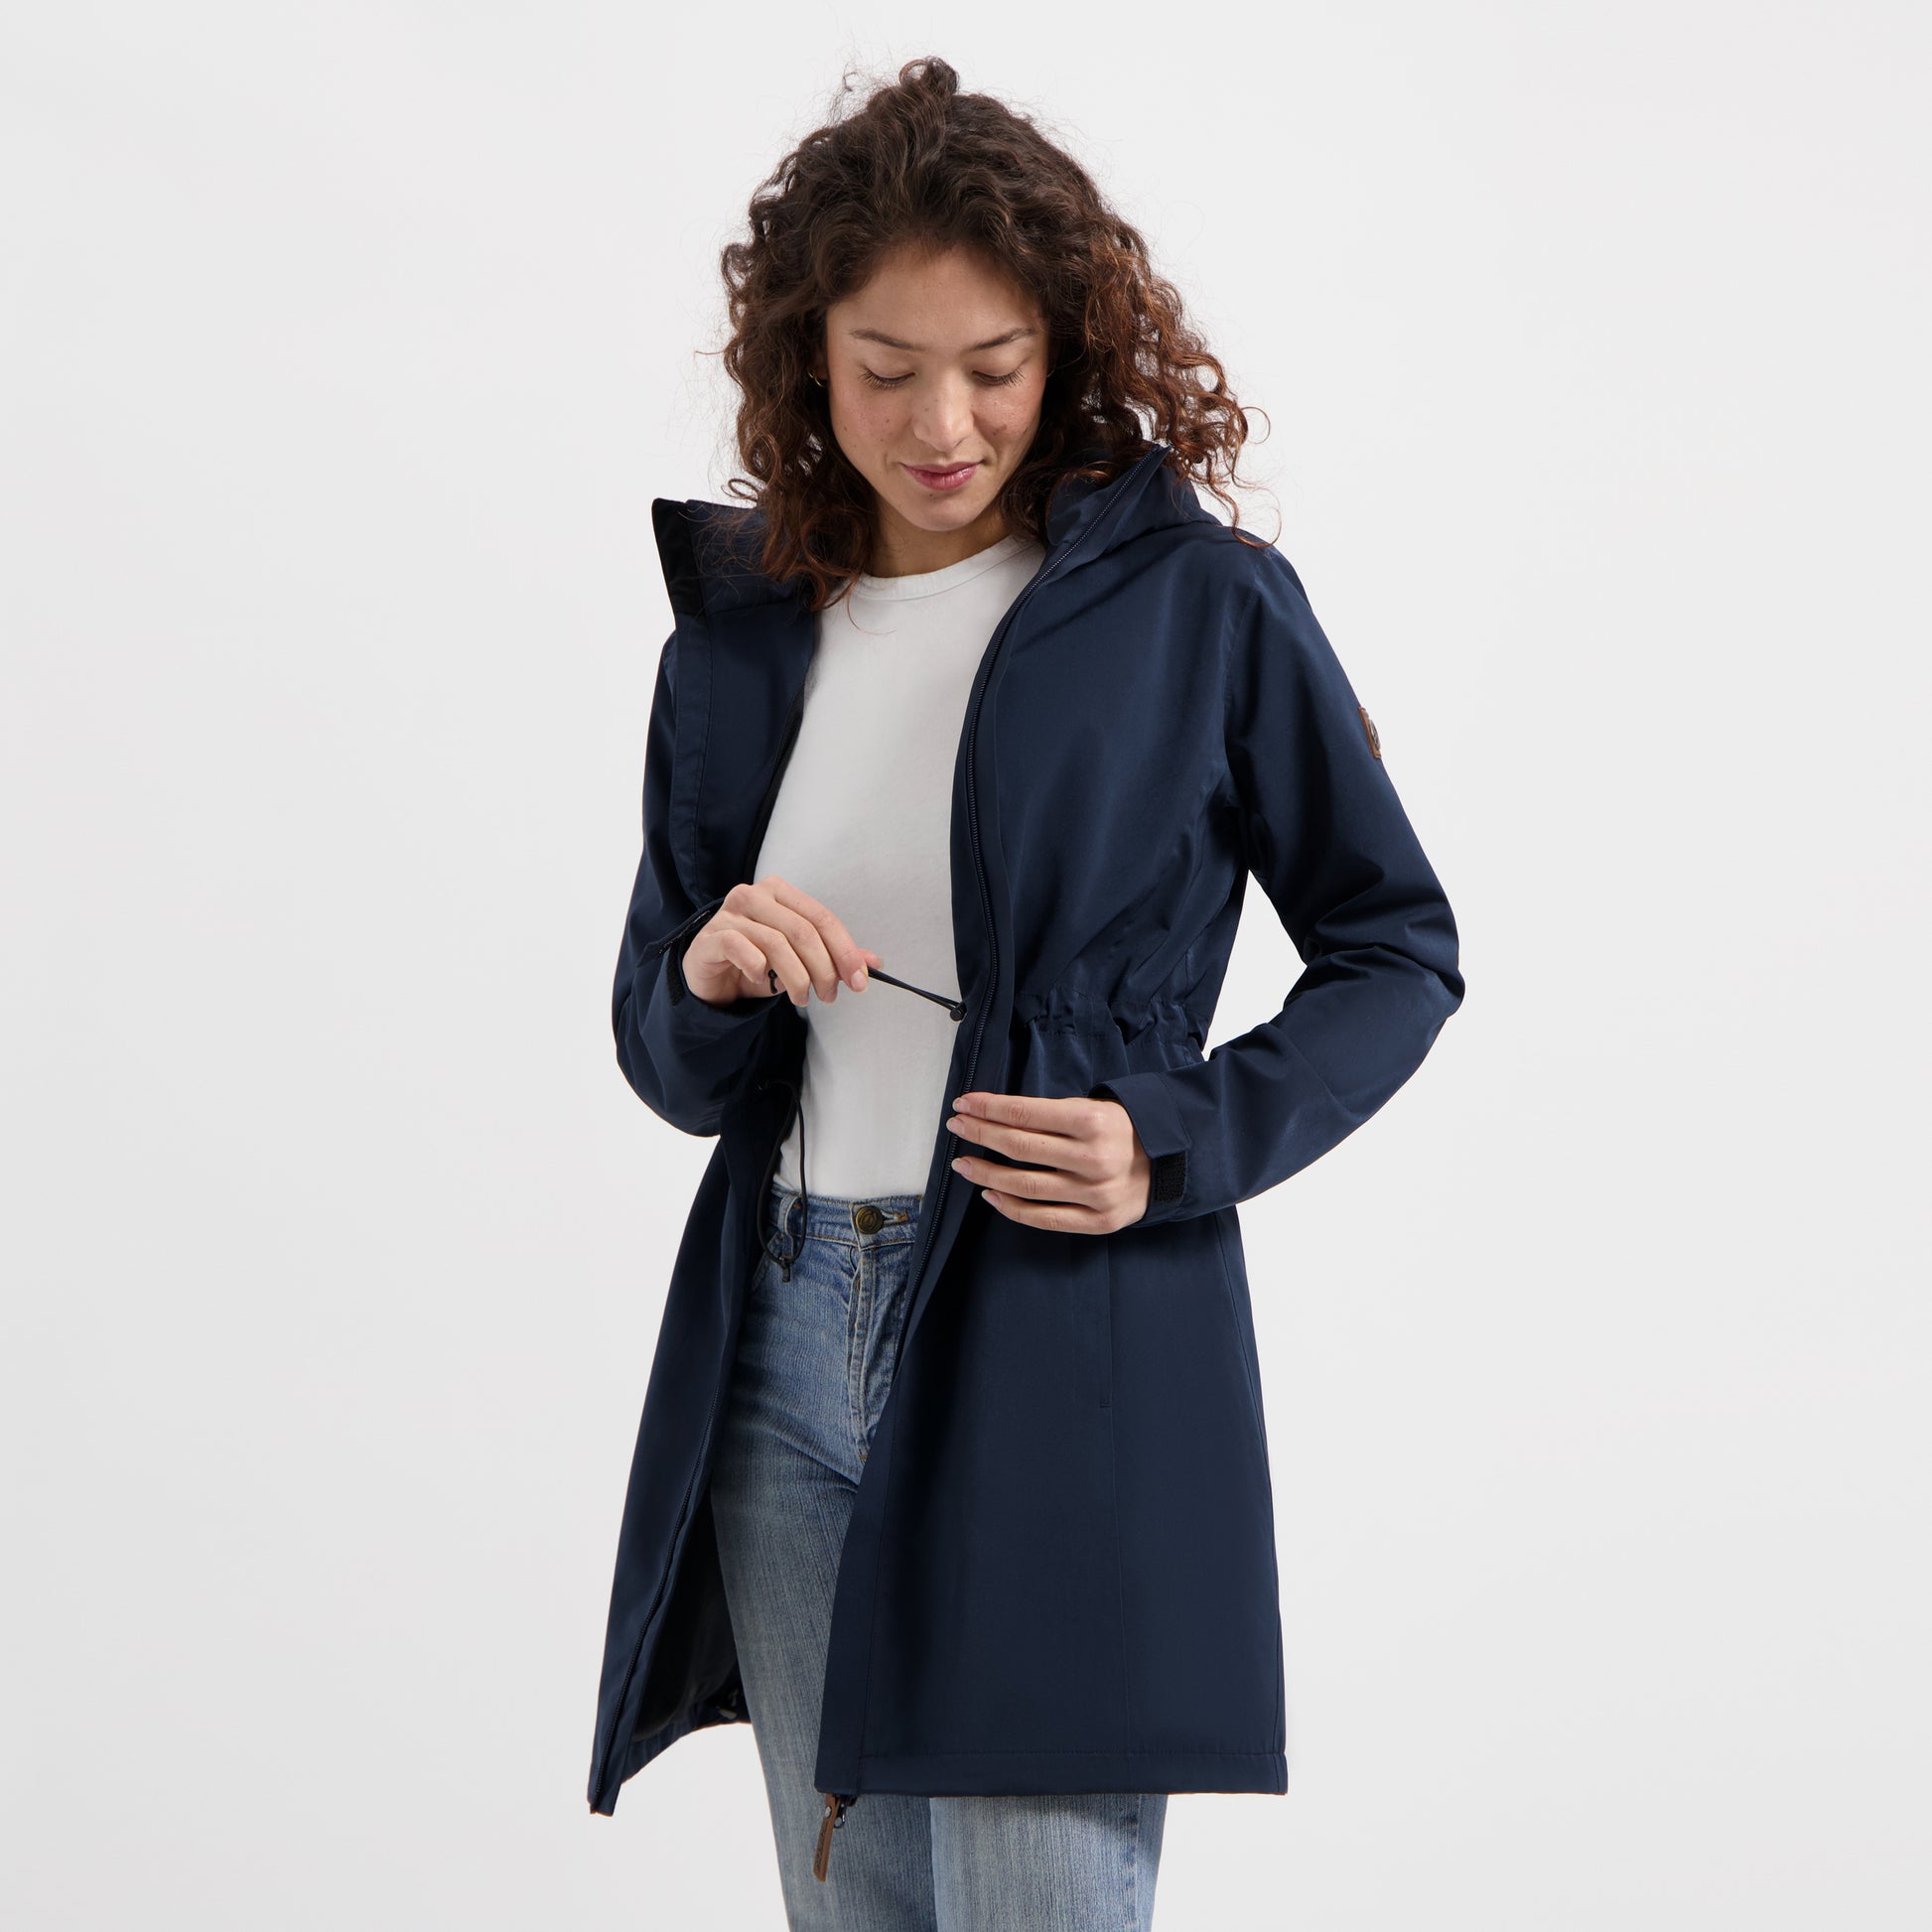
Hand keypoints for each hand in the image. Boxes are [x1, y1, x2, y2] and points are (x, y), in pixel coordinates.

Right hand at [682, 875, 882, 1010]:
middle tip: (829, 995)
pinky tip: (761, 981)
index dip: (845, 951)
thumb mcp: (799, 959)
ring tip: (802, 998)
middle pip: (802, 931)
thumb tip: (872, 962)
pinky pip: (743, 951)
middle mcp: (754, 895)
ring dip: (796, 978)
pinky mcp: (711, 936)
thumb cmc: (756, 962)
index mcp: (780, 891)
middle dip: (823, 969)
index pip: (822, 918)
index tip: (859, 980)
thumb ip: (832, 956)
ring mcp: (729, 913)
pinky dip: (759, 970)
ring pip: (776, 944)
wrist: (712, 977)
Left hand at [945, 1091, 1150, 1232]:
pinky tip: (990, 1194)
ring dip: (986, 1173)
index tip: (964, 1103)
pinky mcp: (1097, 1222)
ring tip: (963, 1163)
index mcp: (1092, 1121)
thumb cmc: (1126, 1130)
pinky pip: (1043, 1218)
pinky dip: (1011, 1207)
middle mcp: (1093, 1158)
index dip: (988, 1107)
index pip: (1025, 1113)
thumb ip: (1053, 1115)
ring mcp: (1094, 1194)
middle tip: (957, 1126)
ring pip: (1026, 1185)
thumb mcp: (1097, 1107)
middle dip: (980, 1133)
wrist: (1175, 1164)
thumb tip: (997, 1116)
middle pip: (1020, 1147)